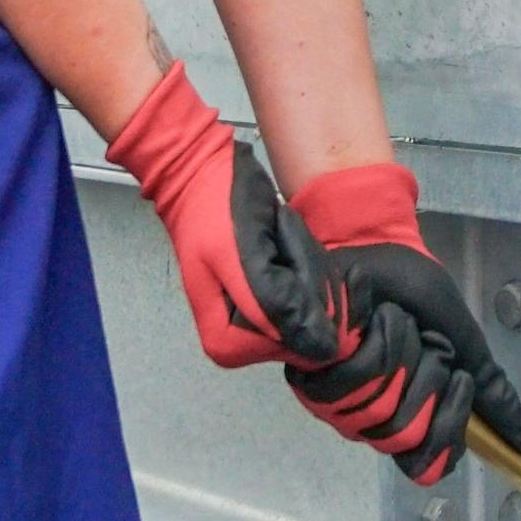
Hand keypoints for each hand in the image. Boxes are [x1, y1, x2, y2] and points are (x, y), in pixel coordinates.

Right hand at [104, 68, 340, 370]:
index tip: (280, 260)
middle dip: (306, 280)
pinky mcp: (267, 300)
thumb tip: (321, 348)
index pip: (301, 345)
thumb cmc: (215, 208)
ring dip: (306, 266)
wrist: (199, 173)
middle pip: (308, 329)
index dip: (306, 301)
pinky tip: (279, 240)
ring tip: (274, 238)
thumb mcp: (242, 256)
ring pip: (314, 309)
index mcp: (226, 344)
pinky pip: (309, 290)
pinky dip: (304, 260)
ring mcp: (254, 323)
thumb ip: (275, 305)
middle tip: (276, 242)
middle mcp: (239, 344)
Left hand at [284, 164, 520, 484]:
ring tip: (394, 322)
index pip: (425, 465)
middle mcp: (369, 422)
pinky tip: (369, 317)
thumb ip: (494, 400)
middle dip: (427, 375)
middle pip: (405, 433)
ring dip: (401, 351)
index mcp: (407, 422)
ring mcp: (337, 403)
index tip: (457, 384)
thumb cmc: (421, 301)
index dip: (445, 428)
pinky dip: (376, 337)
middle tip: (424, 342)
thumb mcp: (469, 350)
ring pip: (378, 406)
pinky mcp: (311, 374)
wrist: (385, 251)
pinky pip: (352, 377)